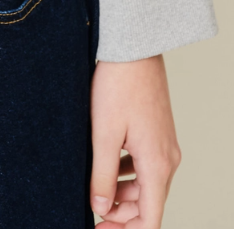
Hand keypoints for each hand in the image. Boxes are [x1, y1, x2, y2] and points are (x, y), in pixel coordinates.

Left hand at [90, 56, 180, 226]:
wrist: (133, 48)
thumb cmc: (118, 86)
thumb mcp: (103, 134)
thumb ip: (103, 175)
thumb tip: (100, 207)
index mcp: (157, 165)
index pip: (150, 220)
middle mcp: (167, 159)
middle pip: (149, 204)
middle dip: (122, 214)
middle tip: (92, 210)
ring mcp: (164, 145)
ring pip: (146, 185)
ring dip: (123, 194)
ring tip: (95, 189)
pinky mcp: (157, 132)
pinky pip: (145, 165)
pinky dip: (127, 173)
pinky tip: (105, 165)